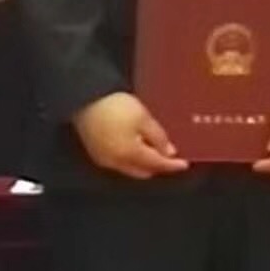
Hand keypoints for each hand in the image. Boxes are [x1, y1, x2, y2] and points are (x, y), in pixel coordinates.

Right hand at [72, 92, 188, 178]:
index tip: (184, 164)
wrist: (84, 99)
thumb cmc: (116, 107)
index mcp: (130, 155)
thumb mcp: (143, 118)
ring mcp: (105, 160)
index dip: (172, 165)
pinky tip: (136, 146)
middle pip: (144, 171)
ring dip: (144, 163)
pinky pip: (120, 163)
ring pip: (131, 169)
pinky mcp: (96, 153)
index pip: (157, 165)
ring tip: (154, 149)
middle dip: (158, 166)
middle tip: (169, 155)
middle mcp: (116, 163)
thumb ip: (158, 137)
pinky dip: (131, 159)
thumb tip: (169, 153)